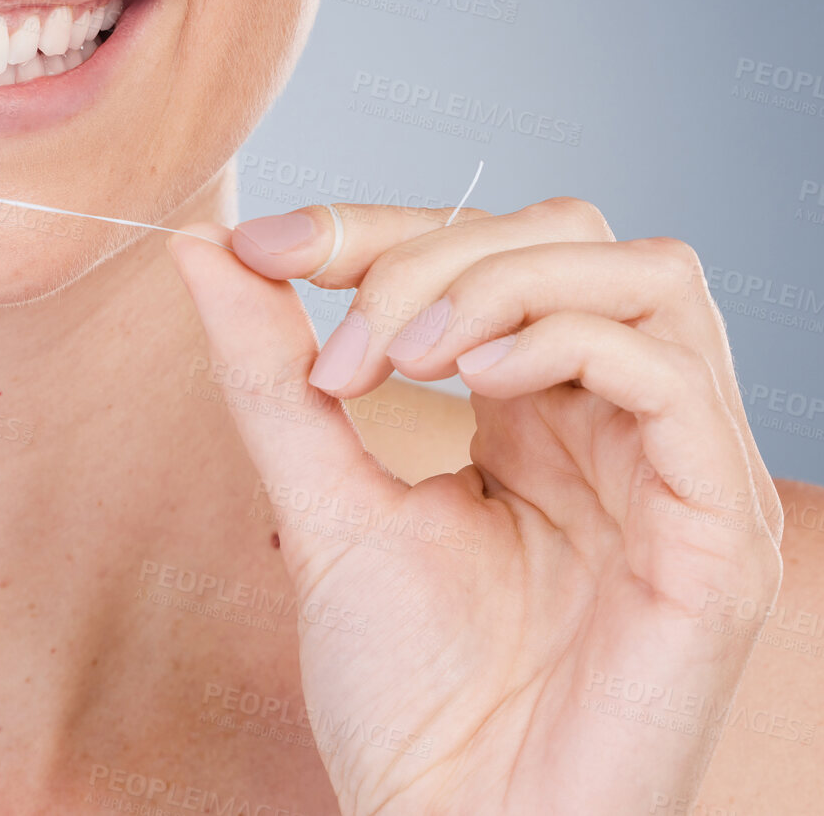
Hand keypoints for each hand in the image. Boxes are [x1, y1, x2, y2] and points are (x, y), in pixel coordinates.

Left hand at [168, 196, 782, 814]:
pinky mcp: (716, 534)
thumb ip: (270, 373)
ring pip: (643, 277)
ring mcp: (678, 473)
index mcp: (536, 414)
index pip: (489, 250)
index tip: (259, 248)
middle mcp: (618, 427)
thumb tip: (206, 244)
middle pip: (570, 238)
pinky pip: (674, 376)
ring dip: (498, 283)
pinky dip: (563, 343)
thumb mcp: (320, 504)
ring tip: (399, 358)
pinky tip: (472, 385)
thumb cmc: (404, 695)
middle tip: (342, 349)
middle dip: (432, 253)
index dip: (373, 228)